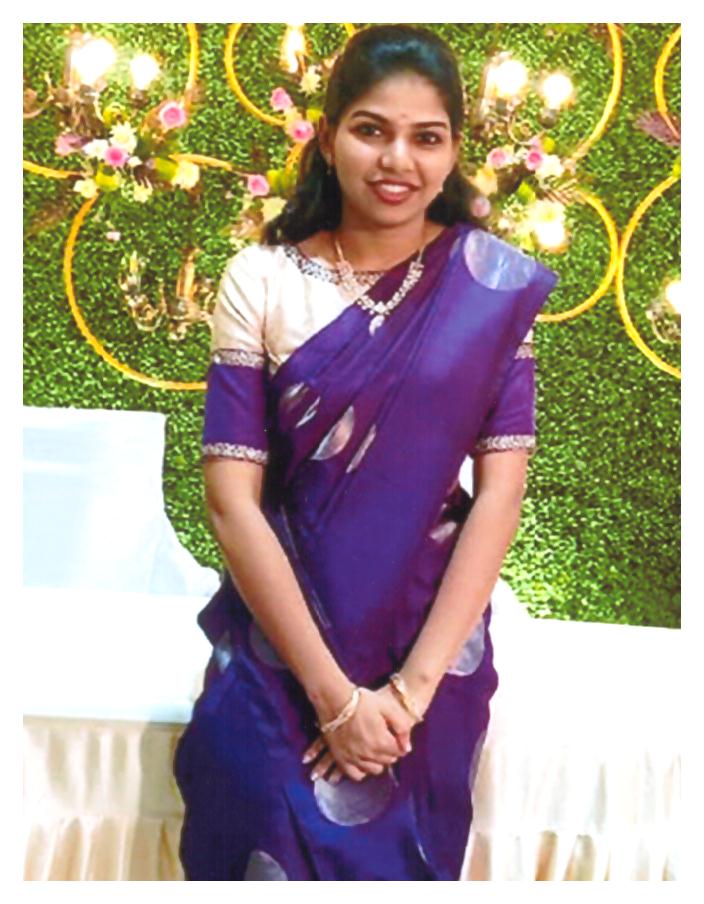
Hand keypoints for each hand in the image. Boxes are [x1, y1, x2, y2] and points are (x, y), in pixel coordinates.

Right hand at [302, 684, 418, 783]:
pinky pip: (355, 774)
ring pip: (373, 770)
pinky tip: (362, 760)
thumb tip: (407, 748)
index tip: (393, 734)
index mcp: (382, 742)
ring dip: (377, 761)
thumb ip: (402, 727)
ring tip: (373, 748)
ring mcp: (354, 758)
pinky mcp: (341, 759)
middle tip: (384, 738)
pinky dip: (361, 770)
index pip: (399, 752)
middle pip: (387, 760)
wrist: (334, 700)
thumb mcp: (387, 707)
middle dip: (389, 751)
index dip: (399, 743)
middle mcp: (369, 755)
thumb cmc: (362, 701)